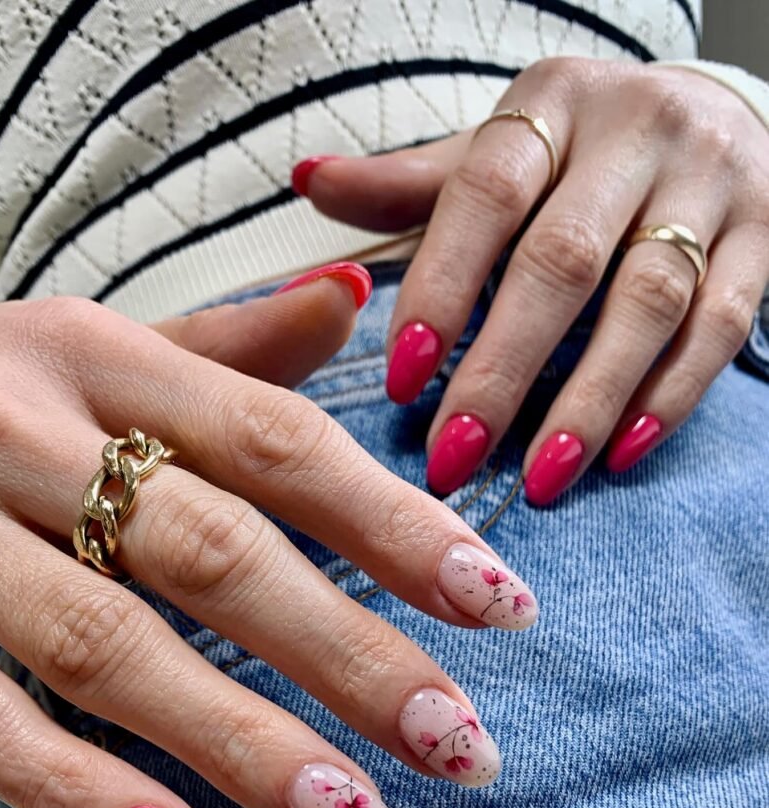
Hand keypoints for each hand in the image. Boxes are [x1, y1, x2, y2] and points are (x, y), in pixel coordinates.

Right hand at [0, 264, 536, 807]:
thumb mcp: (94, 345)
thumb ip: (226, 345)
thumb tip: (348, 297)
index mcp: (96, 355)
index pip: (280, 442)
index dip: (398, 527)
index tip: (501, 605)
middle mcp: (20, 428)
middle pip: (216, 552)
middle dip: (352, 655)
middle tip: (462, 745)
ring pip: (107, 644)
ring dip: (243, 742)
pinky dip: (78, 790)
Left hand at [294, 58, 768, 501]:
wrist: (711, 119)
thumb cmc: (576, 155)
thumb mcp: (495, 153)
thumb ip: (412, 185)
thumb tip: (308, 182)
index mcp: (551, 105)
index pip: (486, 195)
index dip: (442, 289)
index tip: (402, 381)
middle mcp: (635, 132)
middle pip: (563, 262)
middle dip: (504, 369)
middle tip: (455, 457)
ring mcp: (709, 184)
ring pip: (648, 301)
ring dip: (587, 401)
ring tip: (536, 478)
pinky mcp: (765, 237)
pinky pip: (722, 324)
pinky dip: (669, 396)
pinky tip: (618, 456)